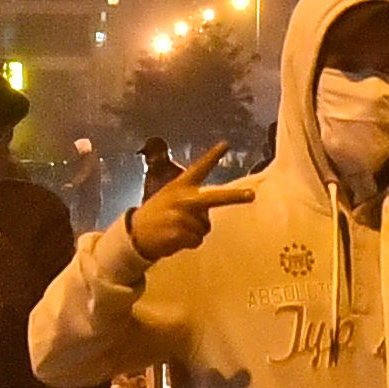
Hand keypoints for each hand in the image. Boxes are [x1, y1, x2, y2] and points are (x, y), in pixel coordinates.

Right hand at [128, 143, 256, 260]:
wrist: (135, 234)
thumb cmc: (157, 214)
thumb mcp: (169, 197)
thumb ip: (191, 199)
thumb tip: (207, 213)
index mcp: (180, 186)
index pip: (199, 168)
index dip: (212, 156)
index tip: (225, 144)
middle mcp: (183, 199)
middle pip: (214, 198)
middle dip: (235, 197)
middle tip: (252, 195)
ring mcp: (181, 216)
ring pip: (205, 227)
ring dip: (195, 232)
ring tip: (177, 229)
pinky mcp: (180, 233)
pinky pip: (198, 240)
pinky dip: (189, 243)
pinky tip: (175, 238)